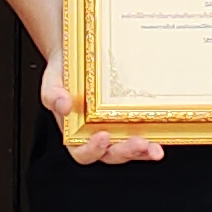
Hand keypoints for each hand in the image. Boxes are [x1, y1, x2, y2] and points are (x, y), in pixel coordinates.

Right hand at [41, 59, 161, 166]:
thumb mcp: (50, 83)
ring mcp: (114, 129)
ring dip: (143, 151)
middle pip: (111, 155)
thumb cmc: (62, 75)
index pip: (82, 153)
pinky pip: (140, 132)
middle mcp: (96, 136)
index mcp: (75, 134)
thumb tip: (64, 104)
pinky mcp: (128, 120)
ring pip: (128, 148)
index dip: (93, 150)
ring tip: (155, 149)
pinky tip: (160, 136)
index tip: (102, 136)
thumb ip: (53, 96)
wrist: (76, 56)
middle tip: (139, 143)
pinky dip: (151, 137)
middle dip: (125, 151)